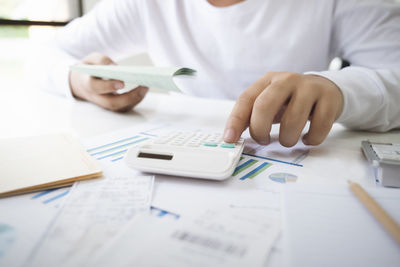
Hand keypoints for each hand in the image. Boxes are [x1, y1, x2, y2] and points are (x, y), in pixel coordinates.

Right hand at [69, 52, 147, 111]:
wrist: (81, 84)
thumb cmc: (89, 69)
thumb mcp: (90, 60)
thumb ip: (101, 60)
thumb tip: (115, 66)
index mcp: (87, 84)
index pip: (96, 88)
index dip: (108, 86)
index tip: (122, 82)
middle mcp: (96, 97)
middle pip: (112, 103)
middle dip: (129, 97)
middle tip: (143, 86)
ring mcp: (105, 104)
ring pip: (120, 108)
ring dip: (135, 99)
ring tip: (146, 87)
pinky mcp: (113, 106)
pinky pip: (125, 107)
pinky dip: (136, 100)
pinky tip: (144, 89)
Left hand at [223, 72, 343, 146]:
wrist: (327, 90)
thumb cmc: (290, 101)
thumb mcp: (269, 103)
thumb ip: (250, 117)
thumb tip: (230, 138)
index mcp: (267, 81)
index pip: (245, 100)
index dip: (235, 121)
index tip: (229, 140)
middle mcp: (287, 80)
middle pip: (265, 106)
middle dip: (260, 129)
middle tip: (263, 141)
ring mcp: (309, 87)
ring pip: (293, 120)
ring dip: (287, 139)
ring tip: (288, 140)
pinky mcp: (329, 99)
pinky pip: (319, 126)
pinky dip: (312, 139)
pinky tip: (308, 138)